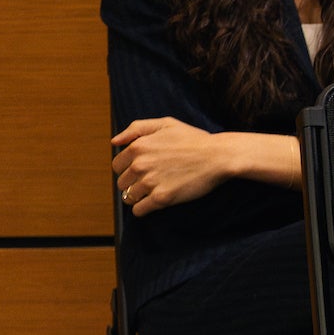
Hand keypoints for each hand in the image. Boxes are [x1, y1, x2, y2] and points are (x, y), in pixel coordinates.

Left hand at [111, 118, 231, 215]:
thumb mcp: (166, 124)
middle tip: (150, 182)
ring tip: (153, 192)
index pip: (117, 165)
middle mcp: (140, 165)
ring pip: (129, 197)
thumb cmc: (195, 139)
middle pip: (122, 182)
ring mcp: (150, 182)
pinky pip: (139, 210)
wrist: (219, 156)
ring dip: (138, 197)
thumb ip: (136, 128)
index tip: (141, 171)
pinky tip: (154, 203)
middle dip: (132, 183)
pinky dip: (143, 209)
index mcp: (138, 147)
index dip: (128, 169)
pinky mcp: (162, 198)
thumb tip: (114, 141)